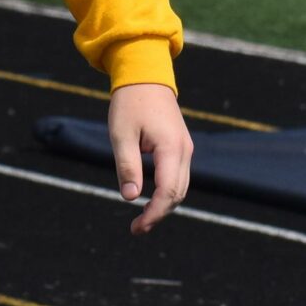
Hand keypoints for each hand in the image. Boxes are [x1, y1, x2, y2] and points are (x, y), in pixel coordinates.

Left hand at [109, 82, 191, 235]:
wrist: (145, 76)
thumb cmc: (130, 103)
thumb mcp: (120, 134)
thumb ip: (127, 166)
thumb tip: (131, 197)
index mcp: (171, 148)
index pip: (168, 191)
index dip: (154, 213)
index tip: (137, 227)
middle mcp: (184, 151)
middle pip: (178, 194)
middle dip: (159, 214)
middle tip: (136, 229)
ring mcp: (185, 149)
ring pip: (181, 187)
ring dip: (164, 205)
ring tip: (142, 219)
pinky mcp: (181, 147)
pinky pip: (178, 177)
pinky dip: (167, 192)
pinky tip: (151, 200)